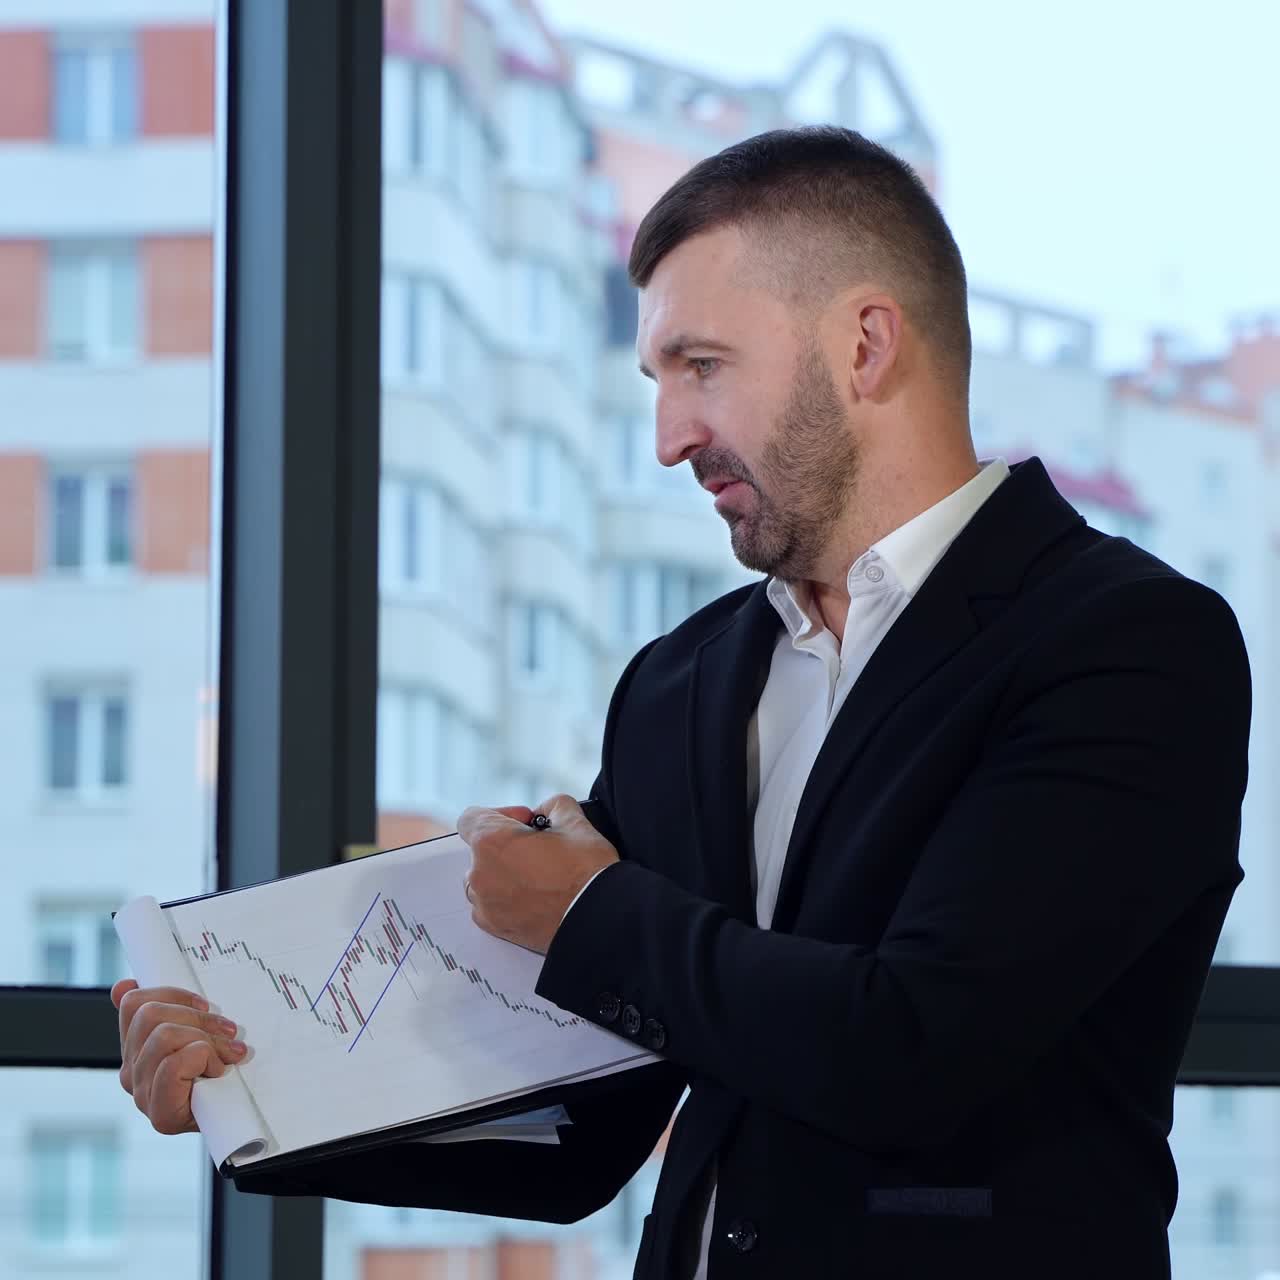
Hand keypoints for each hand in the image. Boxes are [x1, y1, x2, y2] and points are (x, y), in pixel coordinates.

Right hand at [110, 979, 247, 1134]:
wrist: (236, 1118)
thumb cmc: (218, 1072)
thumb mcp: (197, 1032)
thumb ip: (164, 1012)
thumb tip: (123, 986)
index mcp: (133, 1047)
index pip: (133, 1002)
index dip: (173, 994)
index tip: (204, 1004)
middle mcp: (130, 1072)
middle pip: (150, 1015)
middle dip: (198, 1018)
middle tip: (228, 1031)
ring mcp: (141, 1093)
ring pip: (163, 1035)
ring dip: (205, 1039)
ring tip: (228, 1052)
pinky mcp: (160, 1114)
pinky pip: (174, 1065)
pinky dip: (204, 1058)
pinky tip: (218, 1070)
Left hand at [456, 794, 619, 953]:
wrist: (601, 919)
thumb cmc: (587, 874)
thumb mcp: (574, 820)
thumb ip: (552, 806)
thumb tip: (547, 812)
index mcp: (491, 842)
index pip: (472, 818)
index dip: (502, 814)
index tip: (525, 823)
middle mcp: (480, 874)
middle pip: (480, 849)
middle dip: (506, 845)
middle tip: (539, 849)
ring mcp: (486, 905)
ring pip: (484, 879)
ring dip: (504, 873)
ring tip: (539, 875)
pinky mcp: (497, 928)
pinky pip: (491, 906)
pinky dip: (506, 899)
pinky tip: (536, 896)